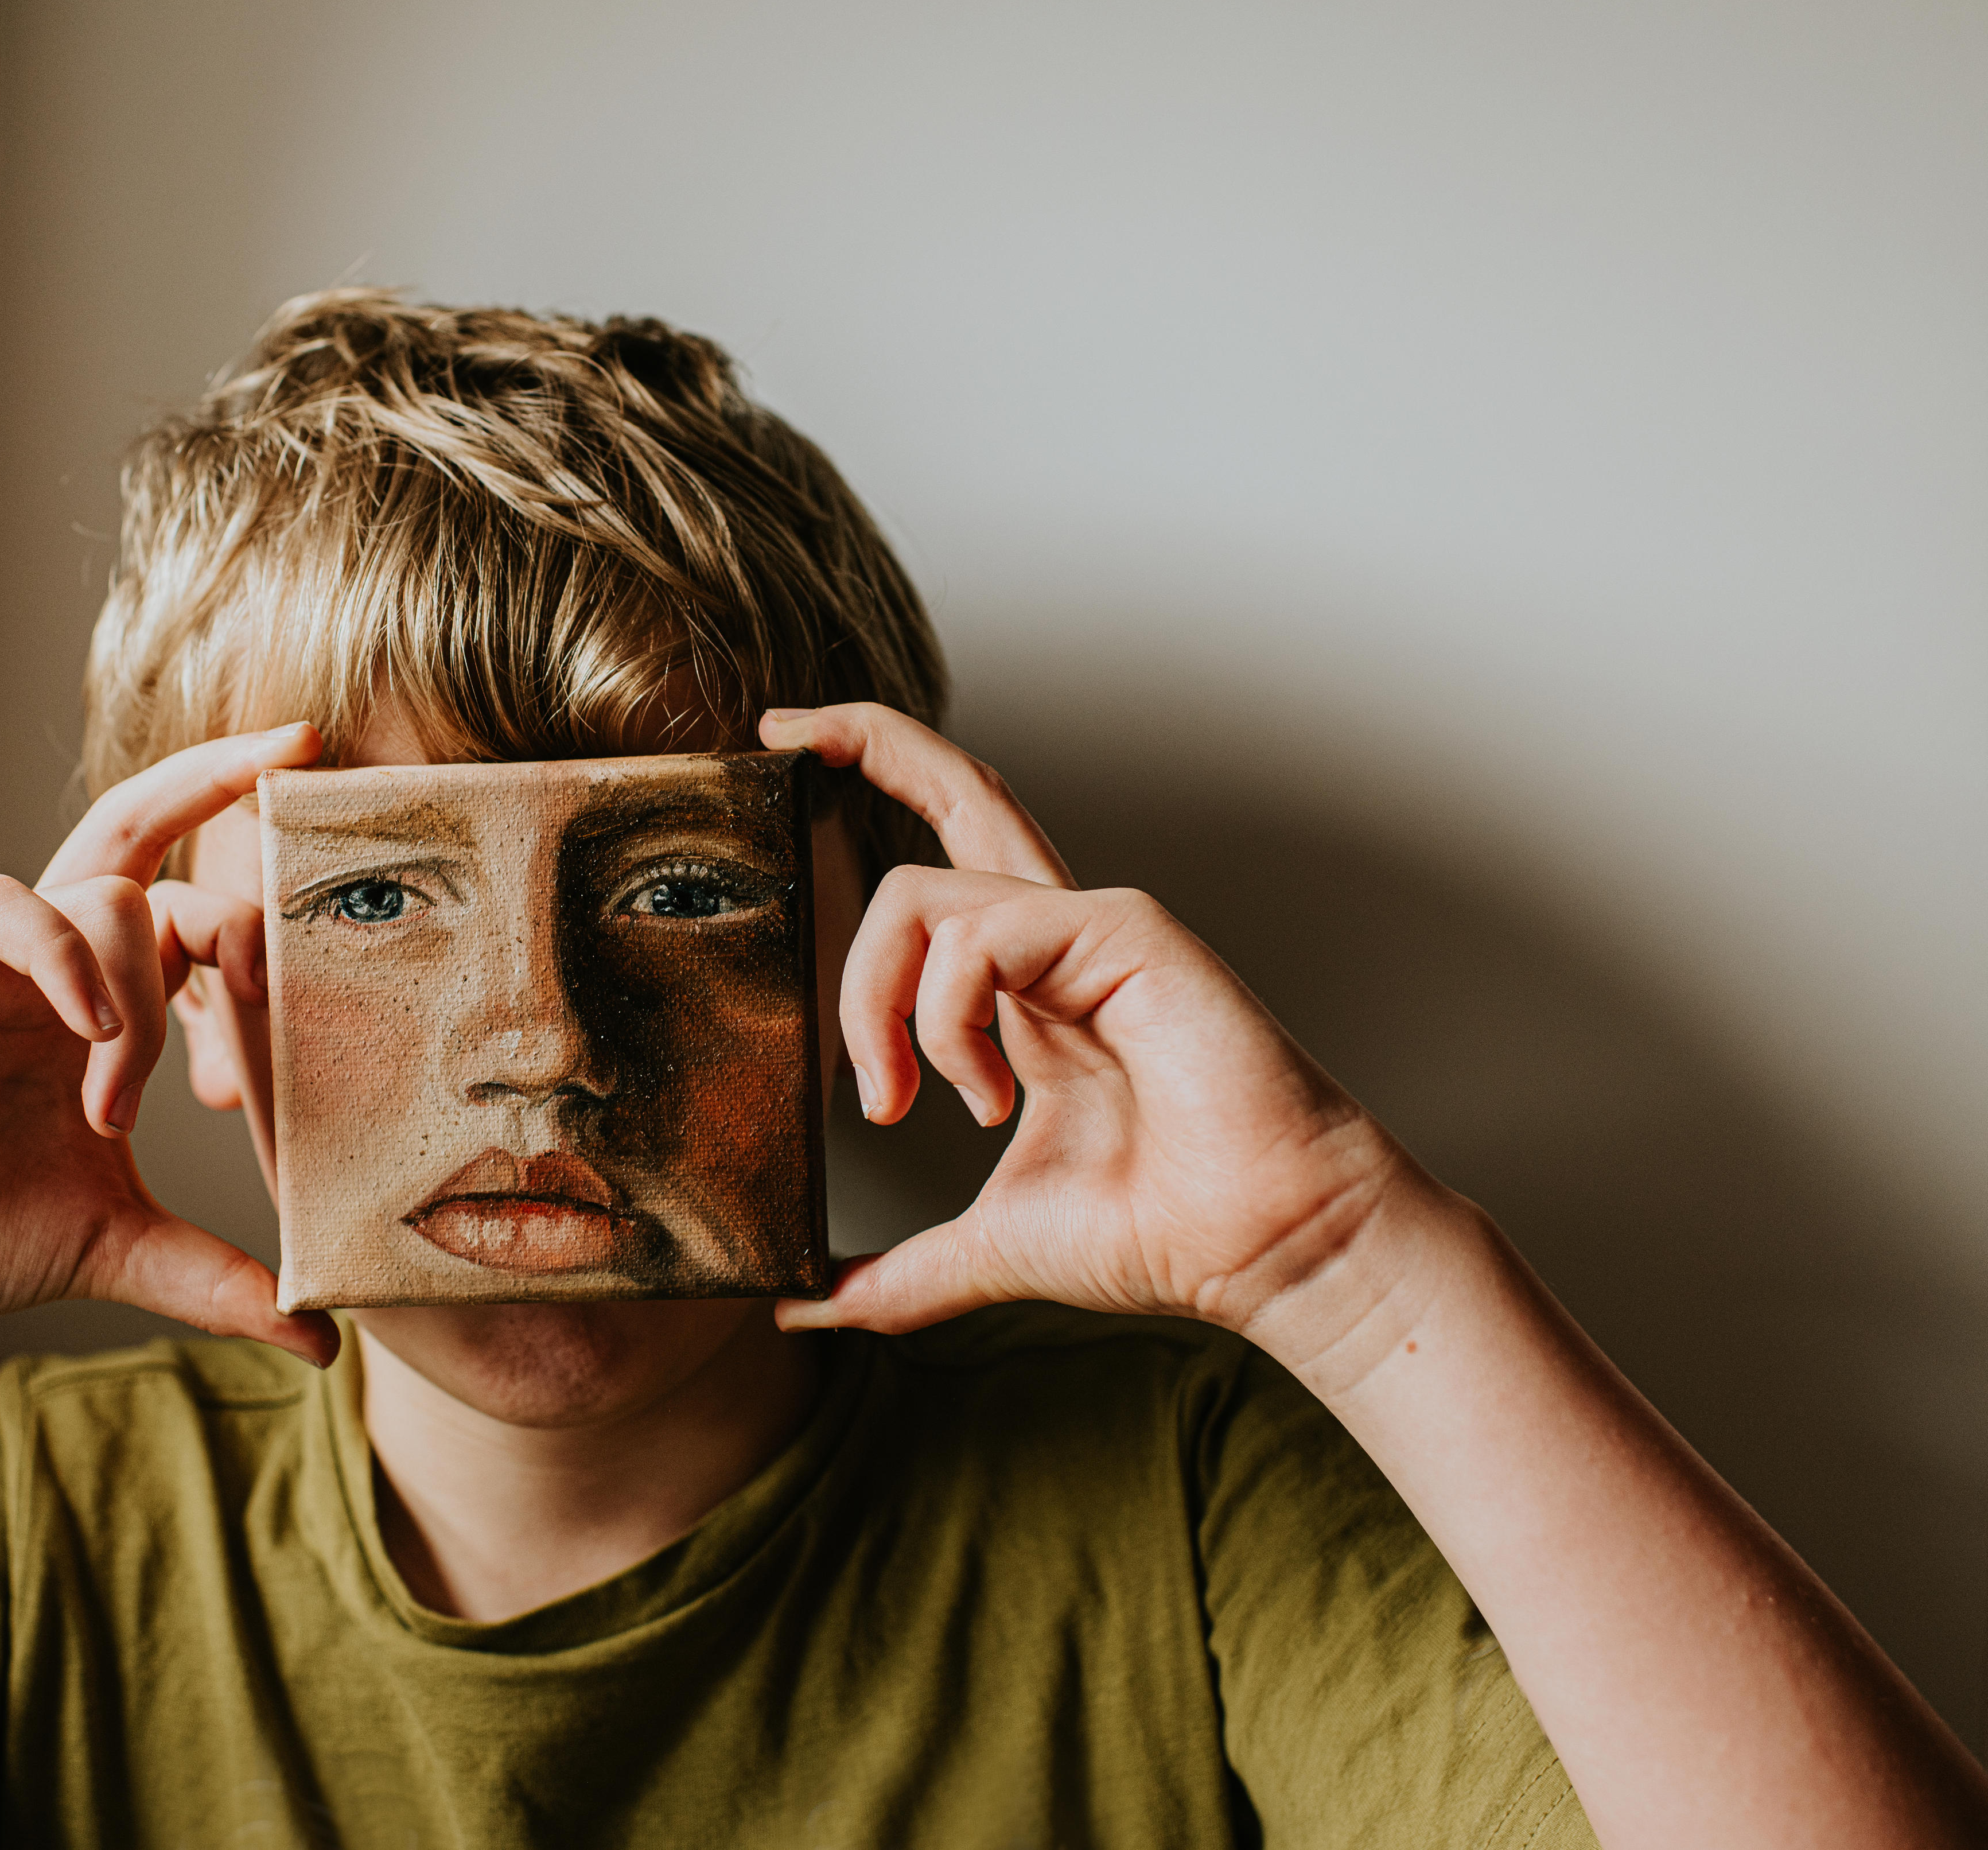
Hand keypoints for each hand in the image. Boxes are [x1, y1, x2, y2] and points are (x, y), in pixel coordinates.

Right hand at [0, 724, 338, 1372]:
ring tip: (115, 1102)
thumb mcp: (116, 1245)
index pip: (183, 895)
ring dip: (136, 992)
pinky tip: (87, 1031)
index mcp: (94, 995)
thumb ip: (217, 1276)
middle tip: (297, 754)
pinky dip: (59, 957)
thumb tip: (322, 1340)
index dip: (253, 870)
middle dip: (222, 779)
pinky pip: (0, 907)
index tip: (337, 849)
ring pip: (97, 892)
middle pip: (140, 825)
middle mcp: (40, 951)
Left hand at [766, 703, 1433, 1354]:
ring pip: (920, 894)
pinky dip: (948, 1022)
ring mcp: (1089, 927)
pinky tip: (983, 1095)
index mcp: (1026, 983)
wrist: (1266, 1249)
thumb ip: (900, 1273)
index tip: (790, 765)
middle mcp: (1054, 938)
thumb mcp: (990, 1247)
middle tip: (776, 734)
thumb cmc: (1160, 1233)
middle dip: (864, 737)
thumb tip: (807, 1309)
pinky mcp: (1121, 931)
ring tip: (920, 1100)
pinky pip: (976, 940)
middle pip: (956, 790)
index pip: (944, 856)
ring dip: (882, 1010)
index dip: (877, 787)